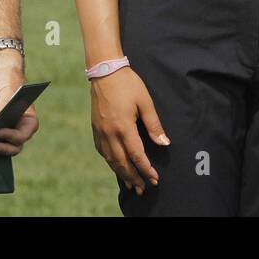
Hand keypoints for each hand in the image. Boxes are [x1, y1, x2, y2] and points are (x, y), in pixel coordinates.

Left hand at [0, 50, 37, 155]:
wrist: (2, 75)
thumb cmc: (10, 81)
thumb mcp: (7, 91)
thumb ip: (2, 105)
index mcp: (29, 120)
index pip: (24, 134)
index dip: (12, 137)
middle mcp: (21, 128)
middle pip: (16, 145)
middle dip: (4, 147)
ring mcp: (10, 130)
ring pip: (6, 146)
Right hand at [90, 66, 167, 195]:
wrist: (105, 70)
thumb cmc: (128, 84)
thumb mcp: (145, 101)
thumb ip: (154, 124)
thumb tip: (164, 143)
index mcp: (124, 126)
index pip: (137, 155)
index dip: (146, 169)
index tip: (155, 178)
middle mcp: (110, 132)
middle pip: (122, 162)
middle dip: (134, 177)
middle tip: (143, 188)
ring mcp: (100, 131)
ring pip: (110, 159)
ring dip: (121, 173)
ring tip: (130, 184)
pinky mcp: (95, 127)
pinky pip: (102, 151)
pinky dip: (110, 161)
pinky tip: (115, 165)